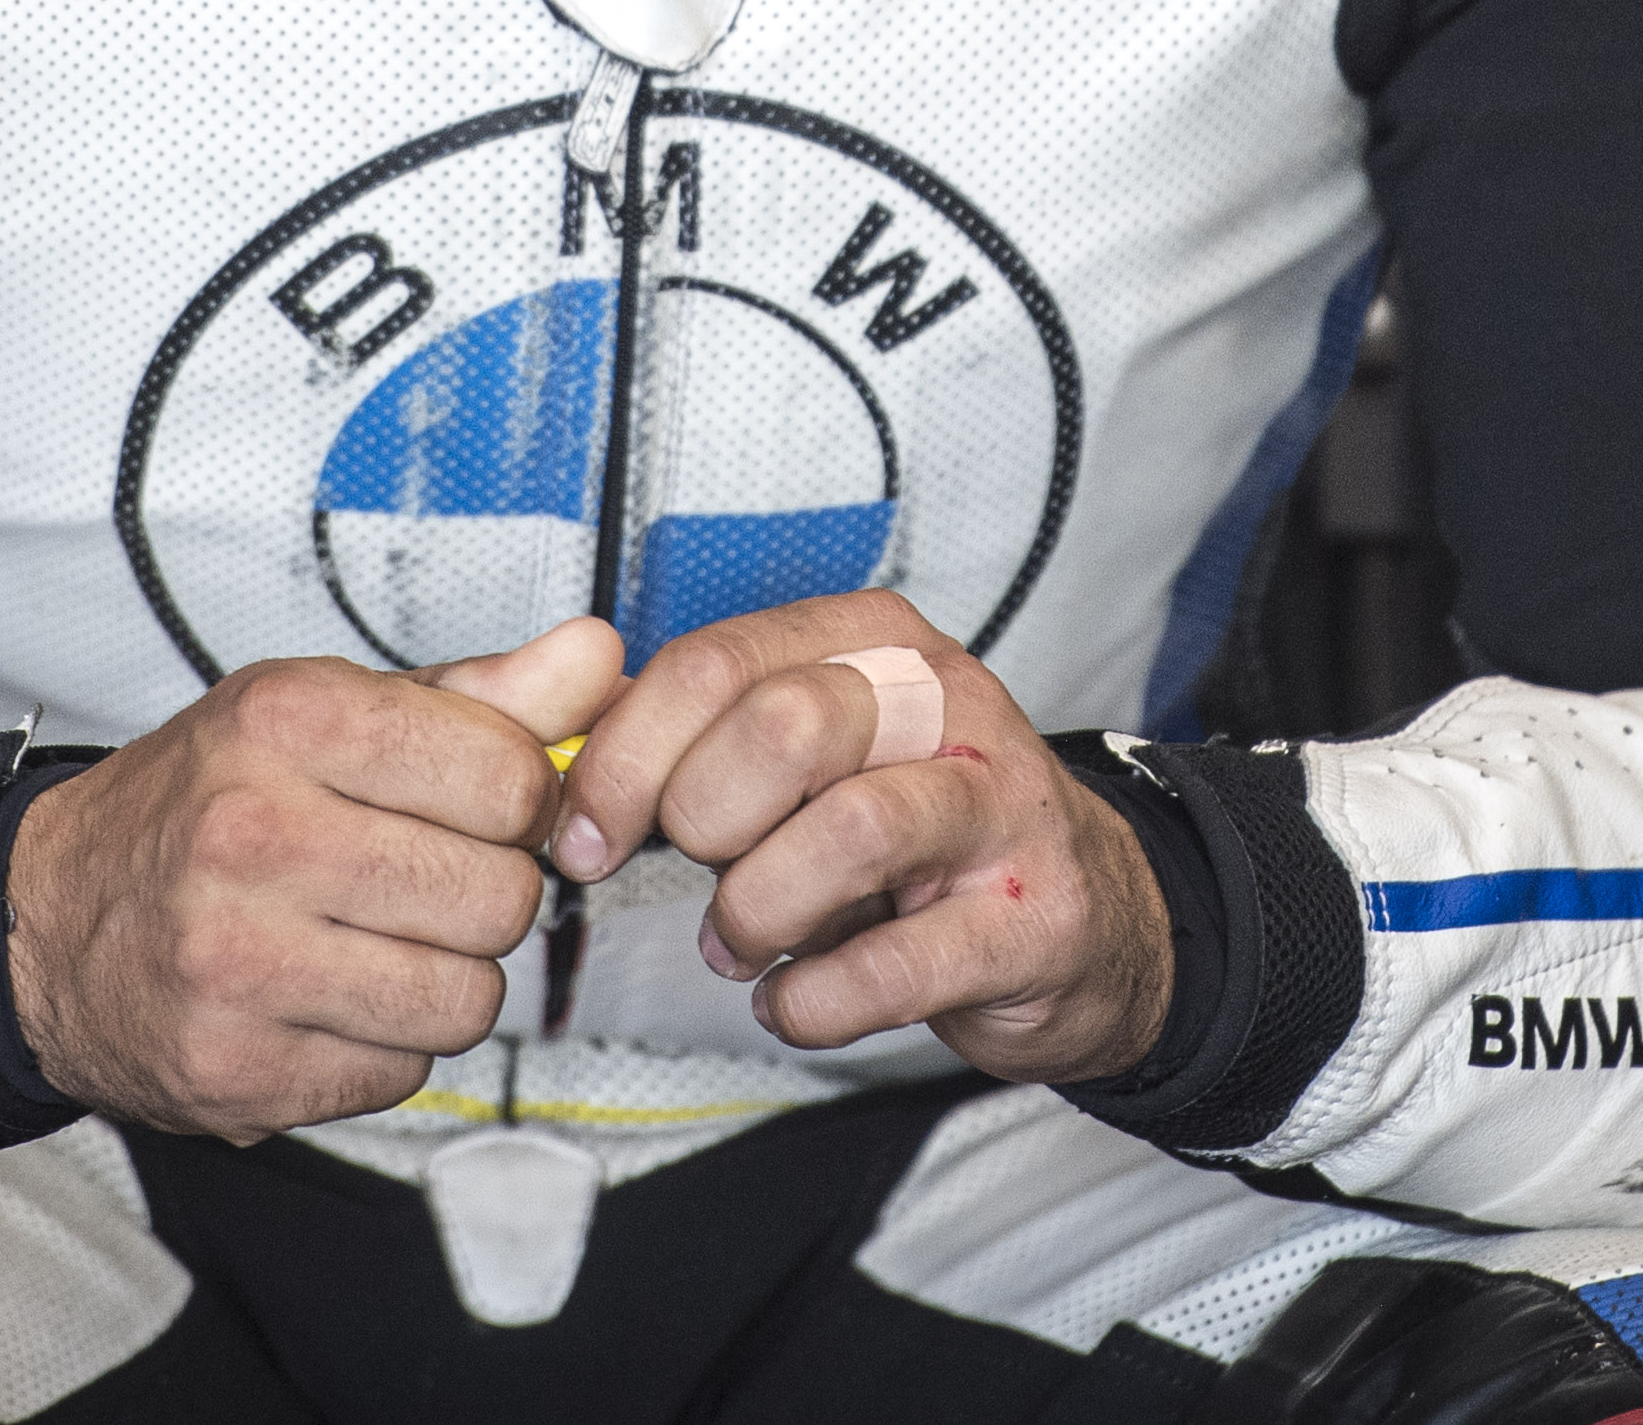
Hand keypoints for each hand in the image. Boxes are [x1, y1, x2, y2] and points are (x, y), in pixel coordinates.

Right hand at [5, 616, 620, 1142]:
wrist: (51, 922)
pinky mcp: (233, 1071)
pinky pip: (402, 1074)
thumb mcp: (326, 711)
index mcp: (287, 721)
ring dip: (444, 979)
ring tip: (379, 943)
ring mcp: (236, 964)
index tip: (472, 805)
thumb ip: (479, 694)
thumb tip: (600, 658)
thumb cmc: (207, 803)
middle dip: (483, 895)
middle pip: (499, 896)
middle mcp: (252, 836)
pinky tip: (326, 1000)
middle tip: (420, 880)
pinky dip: (385, 1046)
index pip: (511, 777)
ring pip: (465, 999)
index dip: (516, 801)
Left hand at [548, 590, 1171, 1081]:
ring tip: (742, 943)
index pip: (714, 664)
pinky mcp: (1030, 919)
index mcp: (870, 642)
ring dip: (758, 910)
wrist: (1083, 916)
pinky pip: (892, 966)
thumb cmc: (919, 830)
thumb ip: (700, 736)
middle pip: (780, 726)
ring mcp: (997, 809)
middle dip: (700, 821)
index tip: (583, 831)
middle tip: (699, 873)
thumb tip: (560, 754)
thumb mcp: (816, 751)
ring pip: (847, 830)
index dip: (624, 757)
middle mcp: (942, 704)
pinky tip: (798, 1000)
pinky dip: (814, 1000)